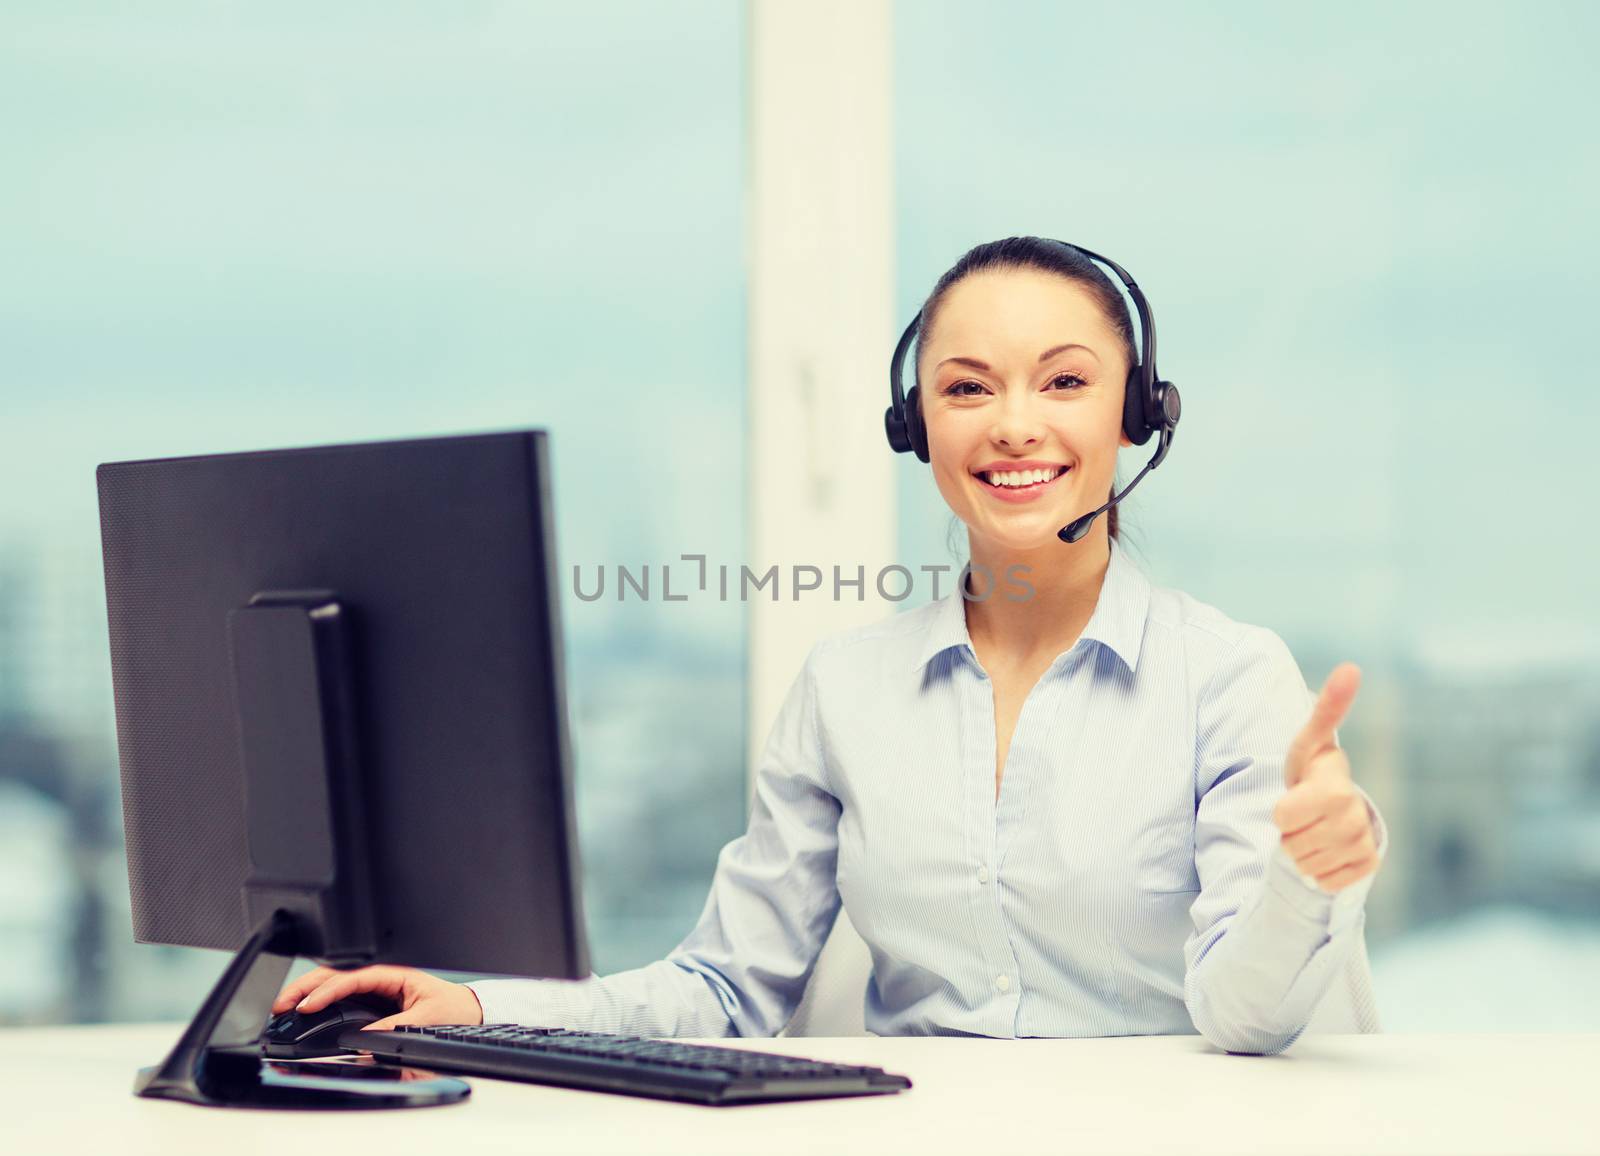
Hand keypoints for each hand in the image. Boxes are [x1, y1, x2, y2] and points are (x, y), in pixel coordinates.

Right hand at [271, 965, 484, 1032]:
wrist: (469, 1013)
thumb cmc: (453, 1008)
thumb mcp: (426, 1017)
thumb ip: (396, 1026)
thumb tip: (365, 1037)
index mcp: (393, 975)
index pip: (351, 978)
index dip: (327, 991)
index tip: (308, 1006)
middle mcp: (379, 980)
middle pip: (335, 976)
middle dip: (305, 987)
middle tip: (282, 1005)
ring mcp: (373, 991)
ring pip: (333, 986)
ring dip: (307, 993)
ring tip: (284, 1007)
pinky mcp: (371, 1004)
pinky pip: (340, 1000)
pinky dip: (318, 1003)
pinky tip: (302, 1012)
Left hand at [1272, 662, 1379, 893]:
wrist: (1333, 806)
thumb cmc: (1312, 771)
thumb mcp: (1308, 742)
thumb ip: (1327, 708)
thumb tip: (1352, 667)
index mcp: (1336, 786)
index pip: (1284, 815)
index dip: (1280, 812)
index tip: (1294, 795)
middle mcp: (1355, 816)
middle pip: (1292, 844)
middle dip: (1286, 833)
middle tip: (1299, 815)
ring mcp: (1364, 842)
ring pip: (1306, 865)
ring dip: (1299, 852)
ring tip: (1310, 830)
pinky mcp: (1368, 864)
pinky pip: (1325, 881)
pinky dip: (1317, 872)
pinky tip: (1325, 850)